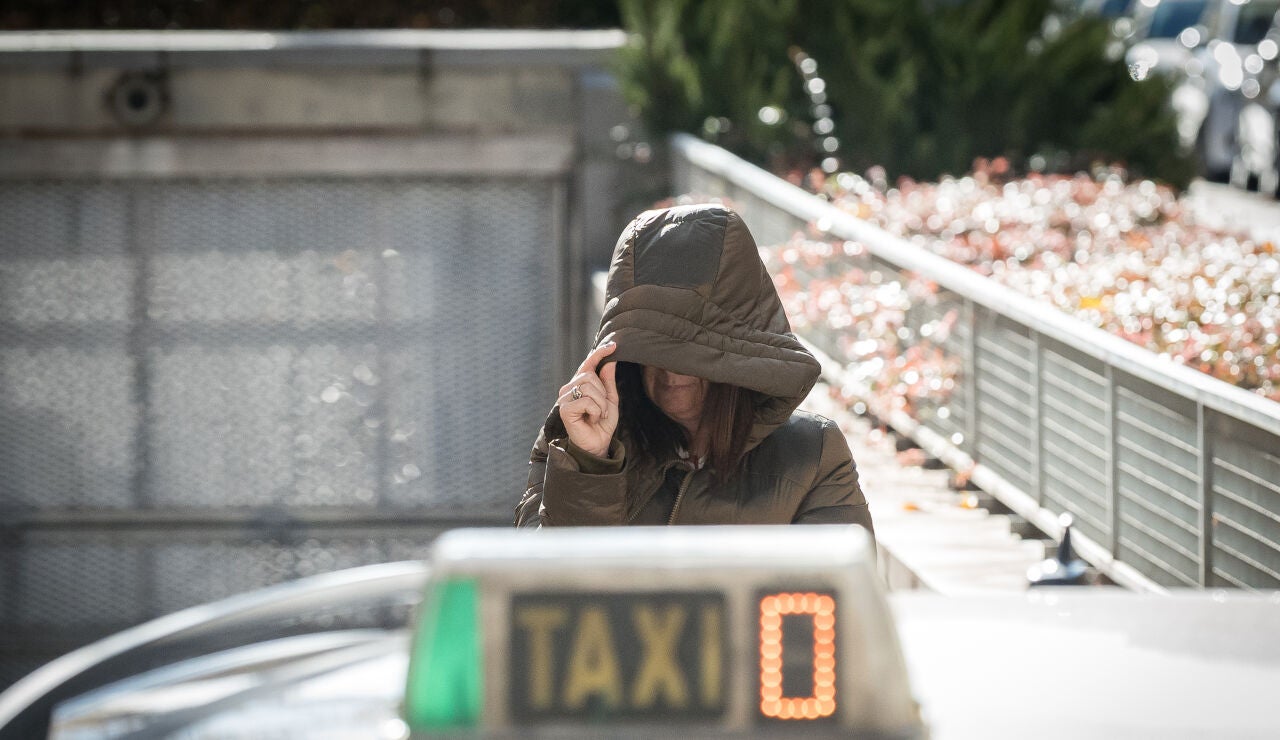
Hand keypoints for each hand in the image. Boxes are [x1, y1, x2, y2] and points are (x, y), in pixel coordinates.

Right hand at [557, 342, 618, 457]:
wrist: (598, 444)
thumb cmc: (602, 423)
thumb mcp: (610, 399)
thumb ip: (608, 381)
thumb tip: (610, 360)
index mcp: (579, 384)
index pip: (588, 363)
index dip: (599, 353)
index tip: (613, 345)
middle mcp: (569, 388)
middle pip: (590, 375)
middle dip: (603, 393)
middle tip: (602, 409)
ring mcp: (564, 398)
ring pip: (589, 387)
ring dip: (601, 404)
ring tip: (597, 415)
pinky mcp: (564, 408)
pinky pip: (587, 401)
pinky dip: (595, 411)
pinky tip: (591, 420)